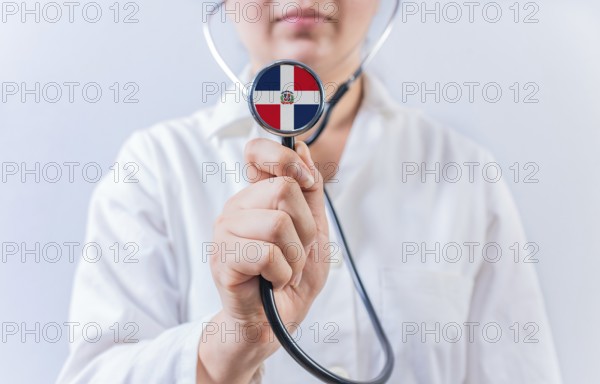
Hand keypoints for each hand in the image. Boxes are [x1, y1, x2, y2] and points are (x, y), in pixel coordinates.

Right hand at [197, 139, 330, 383]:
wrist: (273, 324)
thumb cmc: (290, 277)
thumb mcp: (314, 229)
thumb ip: (310, 190)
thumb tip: (304, 150)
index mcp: (256, 197)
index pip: (257, 151)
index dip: (284, 157)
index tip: (305, 182)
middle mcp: (237, 208)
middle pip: (284, 189)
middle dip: (306, 228)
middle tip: (296, 252)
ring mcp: (226, 232)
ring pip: (278, 222)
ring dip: (295, 255)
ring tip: (284, 270)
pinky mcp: (223, 259)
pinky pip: (267, 253)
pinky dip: (282, 273)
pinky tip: (272, 281)